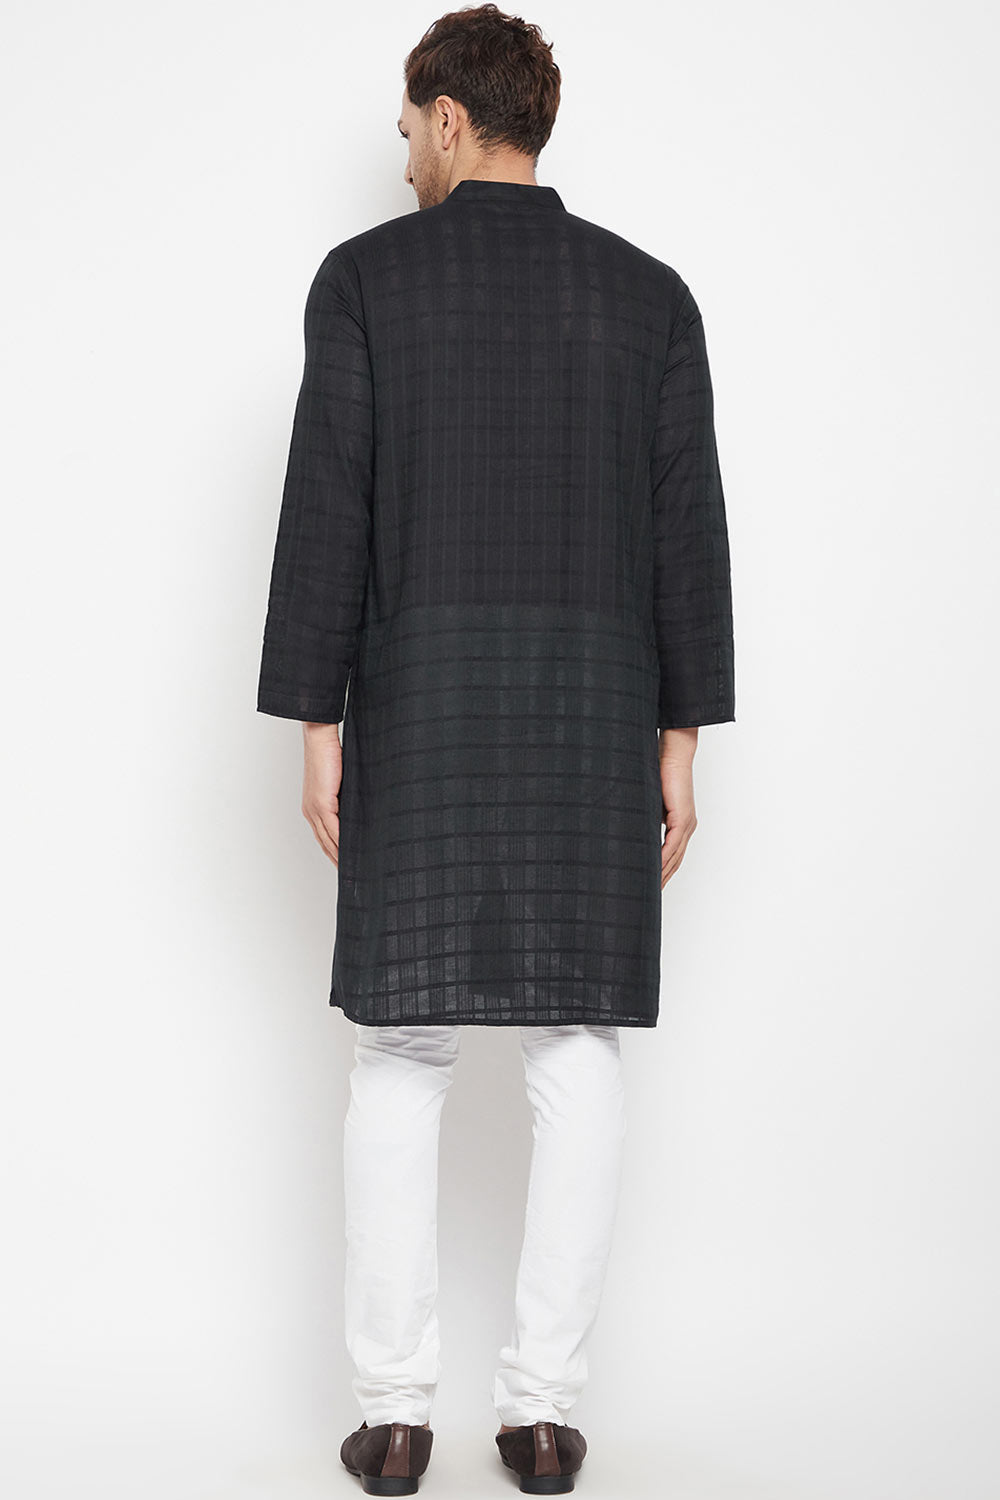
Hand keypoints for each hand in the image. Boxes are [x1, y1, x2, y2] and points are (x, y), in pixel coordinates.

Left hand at [302, 722, 342, 864]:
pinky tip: (354, 853)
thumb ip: (347, 799)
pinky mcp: (322, 804)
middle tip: (354, 878)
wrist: (320, 739)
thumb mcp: (341, 783)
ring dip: (341, 857)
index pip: (325, 838)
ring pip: (329, 841)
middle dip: (339, 862)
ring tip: (356, 871)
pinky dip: (344, 843)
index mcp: (313, 809)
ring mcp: (315, 809)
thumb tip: (361, 810)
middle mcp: (311, 812)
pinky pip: (334, 830)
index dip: (335, 854)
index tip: (347, 868)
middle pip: (326, 845)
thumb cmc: (330, 754)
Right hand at [659, 727, 697, 888]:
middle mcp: (687, 827)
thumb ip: (644, 817)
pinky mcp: (681, 819)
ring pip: (674, 857)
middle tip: (648, 897)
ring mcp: (686, 824)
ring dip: (662, 874)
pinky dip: (663, 860)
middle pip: (675, 862)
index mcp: (681, 824)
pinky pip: (672, 846)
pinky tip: (654, 871)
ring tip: (649, 890)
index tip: (650, 885)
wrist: (672, 755)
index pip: (672, 855)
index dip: (663, 871)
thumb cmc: (660, 773)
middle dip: (662, 879)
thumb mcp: (649, 802)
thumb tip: (627, 828)